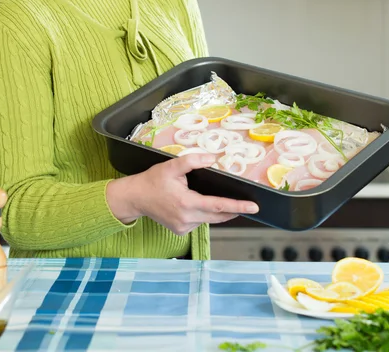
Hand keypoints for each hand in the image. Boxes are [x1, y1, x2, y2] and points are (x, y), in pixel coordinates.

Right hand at [106, 153, 258, 235]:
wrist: (135, 197)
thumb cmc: (152, 180)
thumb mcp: (171, 166)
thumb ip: (192, 161)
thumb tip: (212, 159)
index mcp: (186, 203)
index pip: (218, 206)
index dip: (238, 206)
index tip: (253, 207)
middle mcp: (187, 219)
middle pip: (218, 216)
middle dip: (233, 210)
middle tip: (247, 204)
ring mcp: (183, 228)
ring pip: (209, 220)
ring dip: (216, 212)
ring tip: (218, 200)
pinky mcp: (180, 231)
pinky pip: (199, 223)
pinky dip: (203, 215)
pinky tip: (197, 205)